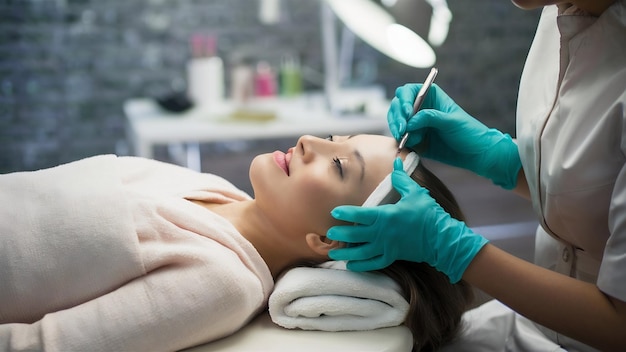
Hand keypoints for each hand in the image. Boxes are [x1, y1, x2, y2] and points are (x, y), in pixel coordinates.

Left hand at [327, 158, 488, 282]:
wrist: (442, 238)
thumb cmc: (428, 214)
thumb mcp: (415, 193)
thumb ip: (402, 180)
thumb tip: (396, 164)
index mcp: (386, 216)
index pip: (361, 214)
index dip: (346, 213)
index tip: (334, 211)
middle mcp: (383, 233)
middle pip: (356, 235)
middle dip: (341, 234)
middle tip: (329, 233)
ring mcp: (387, 247)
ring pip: (362, 252)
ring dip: (346, 253)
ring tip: (333, 253)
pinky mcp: (393, 256)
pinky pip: (374, 263)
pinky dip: (361, 265)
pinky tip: (350, 265)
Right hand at [387, 83, 520, 188]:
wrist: (475, 154)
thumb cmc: (469, 132)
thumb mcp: (451, 122)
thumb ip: (430, 118)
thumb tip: (410, 121)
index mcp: (430, 97)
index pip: (408, 92)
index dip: (403, 100)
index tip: (407, 113)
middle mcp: (420, 109)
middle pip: (398, 106)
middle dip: (397, 117)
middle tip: (402, 130)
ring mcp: (416, 125)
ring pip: (396, 122)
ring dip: (396, 129)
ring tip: (404, 138)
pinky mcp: (415, 140)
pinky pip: (401, 139)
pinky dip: (400, 141)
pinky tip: (408, 145)